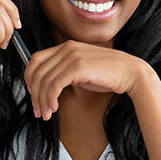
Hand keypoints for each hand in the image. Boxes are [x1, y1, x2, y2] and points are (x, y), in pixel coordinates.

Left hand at [23, 40, 152, 119]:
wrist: (131, 73)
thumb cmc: (108, 74)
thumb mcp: (81, 69)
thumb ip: (64, 71)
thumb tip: (46, 85)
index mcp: (66, 46)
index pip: (36, 59)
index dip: (29, 79)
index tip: (33, 95)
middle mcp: (67, 48)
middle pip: (37, 71)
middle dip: (34, 94)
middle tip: (37, 110)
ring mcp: (72, 56)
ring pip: (44, 80)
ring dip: (42, 100)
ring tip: (46, 113)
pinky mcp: (78, 67)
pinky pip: (54, 85)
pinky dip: (50, 98)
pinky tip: (55, 107)